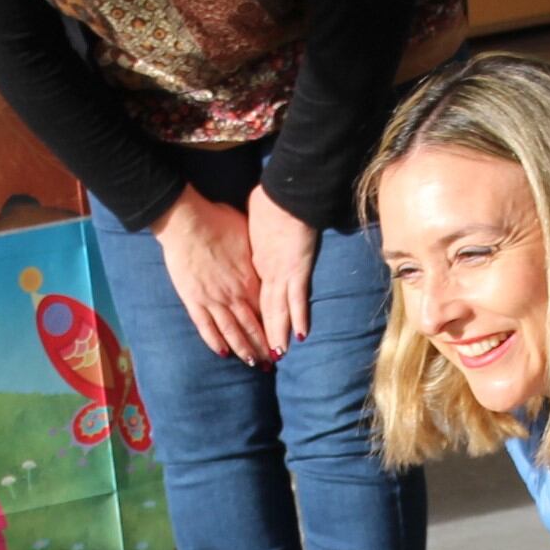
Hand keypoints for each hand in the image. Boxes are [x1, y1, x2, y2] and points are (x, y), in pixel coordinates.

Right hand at [150, 189, 272, 365]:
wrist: (187, 222)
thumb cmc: (218, 221)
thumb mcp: (248, 236)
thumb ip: (257, 256)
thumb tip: (266, 260)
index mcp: (250, 279)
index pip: (267, 310)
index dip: (275, 327)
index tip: (283, 339)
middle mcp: (235, 295)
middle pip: (253, 327)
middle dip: (263, 347)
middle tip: (272, 363)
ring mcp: (213, 300)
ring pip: (232, 332)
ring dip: (244, 350)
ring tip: (253, 364)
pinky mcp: (193, 300)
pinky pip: (206, 327)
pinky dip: (215, 342)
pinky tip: (223, 353)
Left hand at [246, 187, 320, 352]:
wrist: (285, 193)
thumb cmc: (270, 203)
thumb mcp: (253, 224)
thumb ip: (254, 239)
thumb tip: (253, 239)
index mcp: (256, 263)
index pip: (255, 296)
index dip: (253, 316)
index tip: (250, 333)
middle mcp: (266, 272)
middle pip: (263, 308)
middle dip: (262, 333)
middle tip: (261, 356)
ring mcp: (280, 272)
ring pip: (277, 309)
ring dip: (277, 332)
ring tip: (277, 354)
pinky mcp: (296, 268)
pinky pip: (296, 298)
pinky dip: (297, 317)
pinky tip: (298, 336)